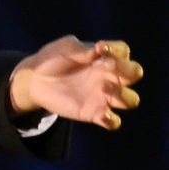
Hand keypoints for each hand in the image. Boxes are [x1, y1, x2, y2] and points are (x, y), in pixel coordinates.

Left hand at [9, 37, 141, 129]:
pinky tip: (102, 115)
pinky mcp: (94, 113)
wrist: (35, 80)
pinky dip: (112, 120)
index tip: (100, 48)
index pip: (123, 51)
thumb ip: (83, 49)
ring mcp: (103, 96)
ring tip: (103, 88)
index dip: (117, 50)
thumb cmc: (53, 59)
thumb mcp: (65, 47)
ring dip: (123, 95)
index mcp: (104, 57)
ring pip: (130, 99)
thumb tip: (99, 50)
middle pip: (134, 73)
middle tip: (106, 68)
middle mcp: (109, 76)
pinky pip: (113, 122)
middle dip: (128, 71)